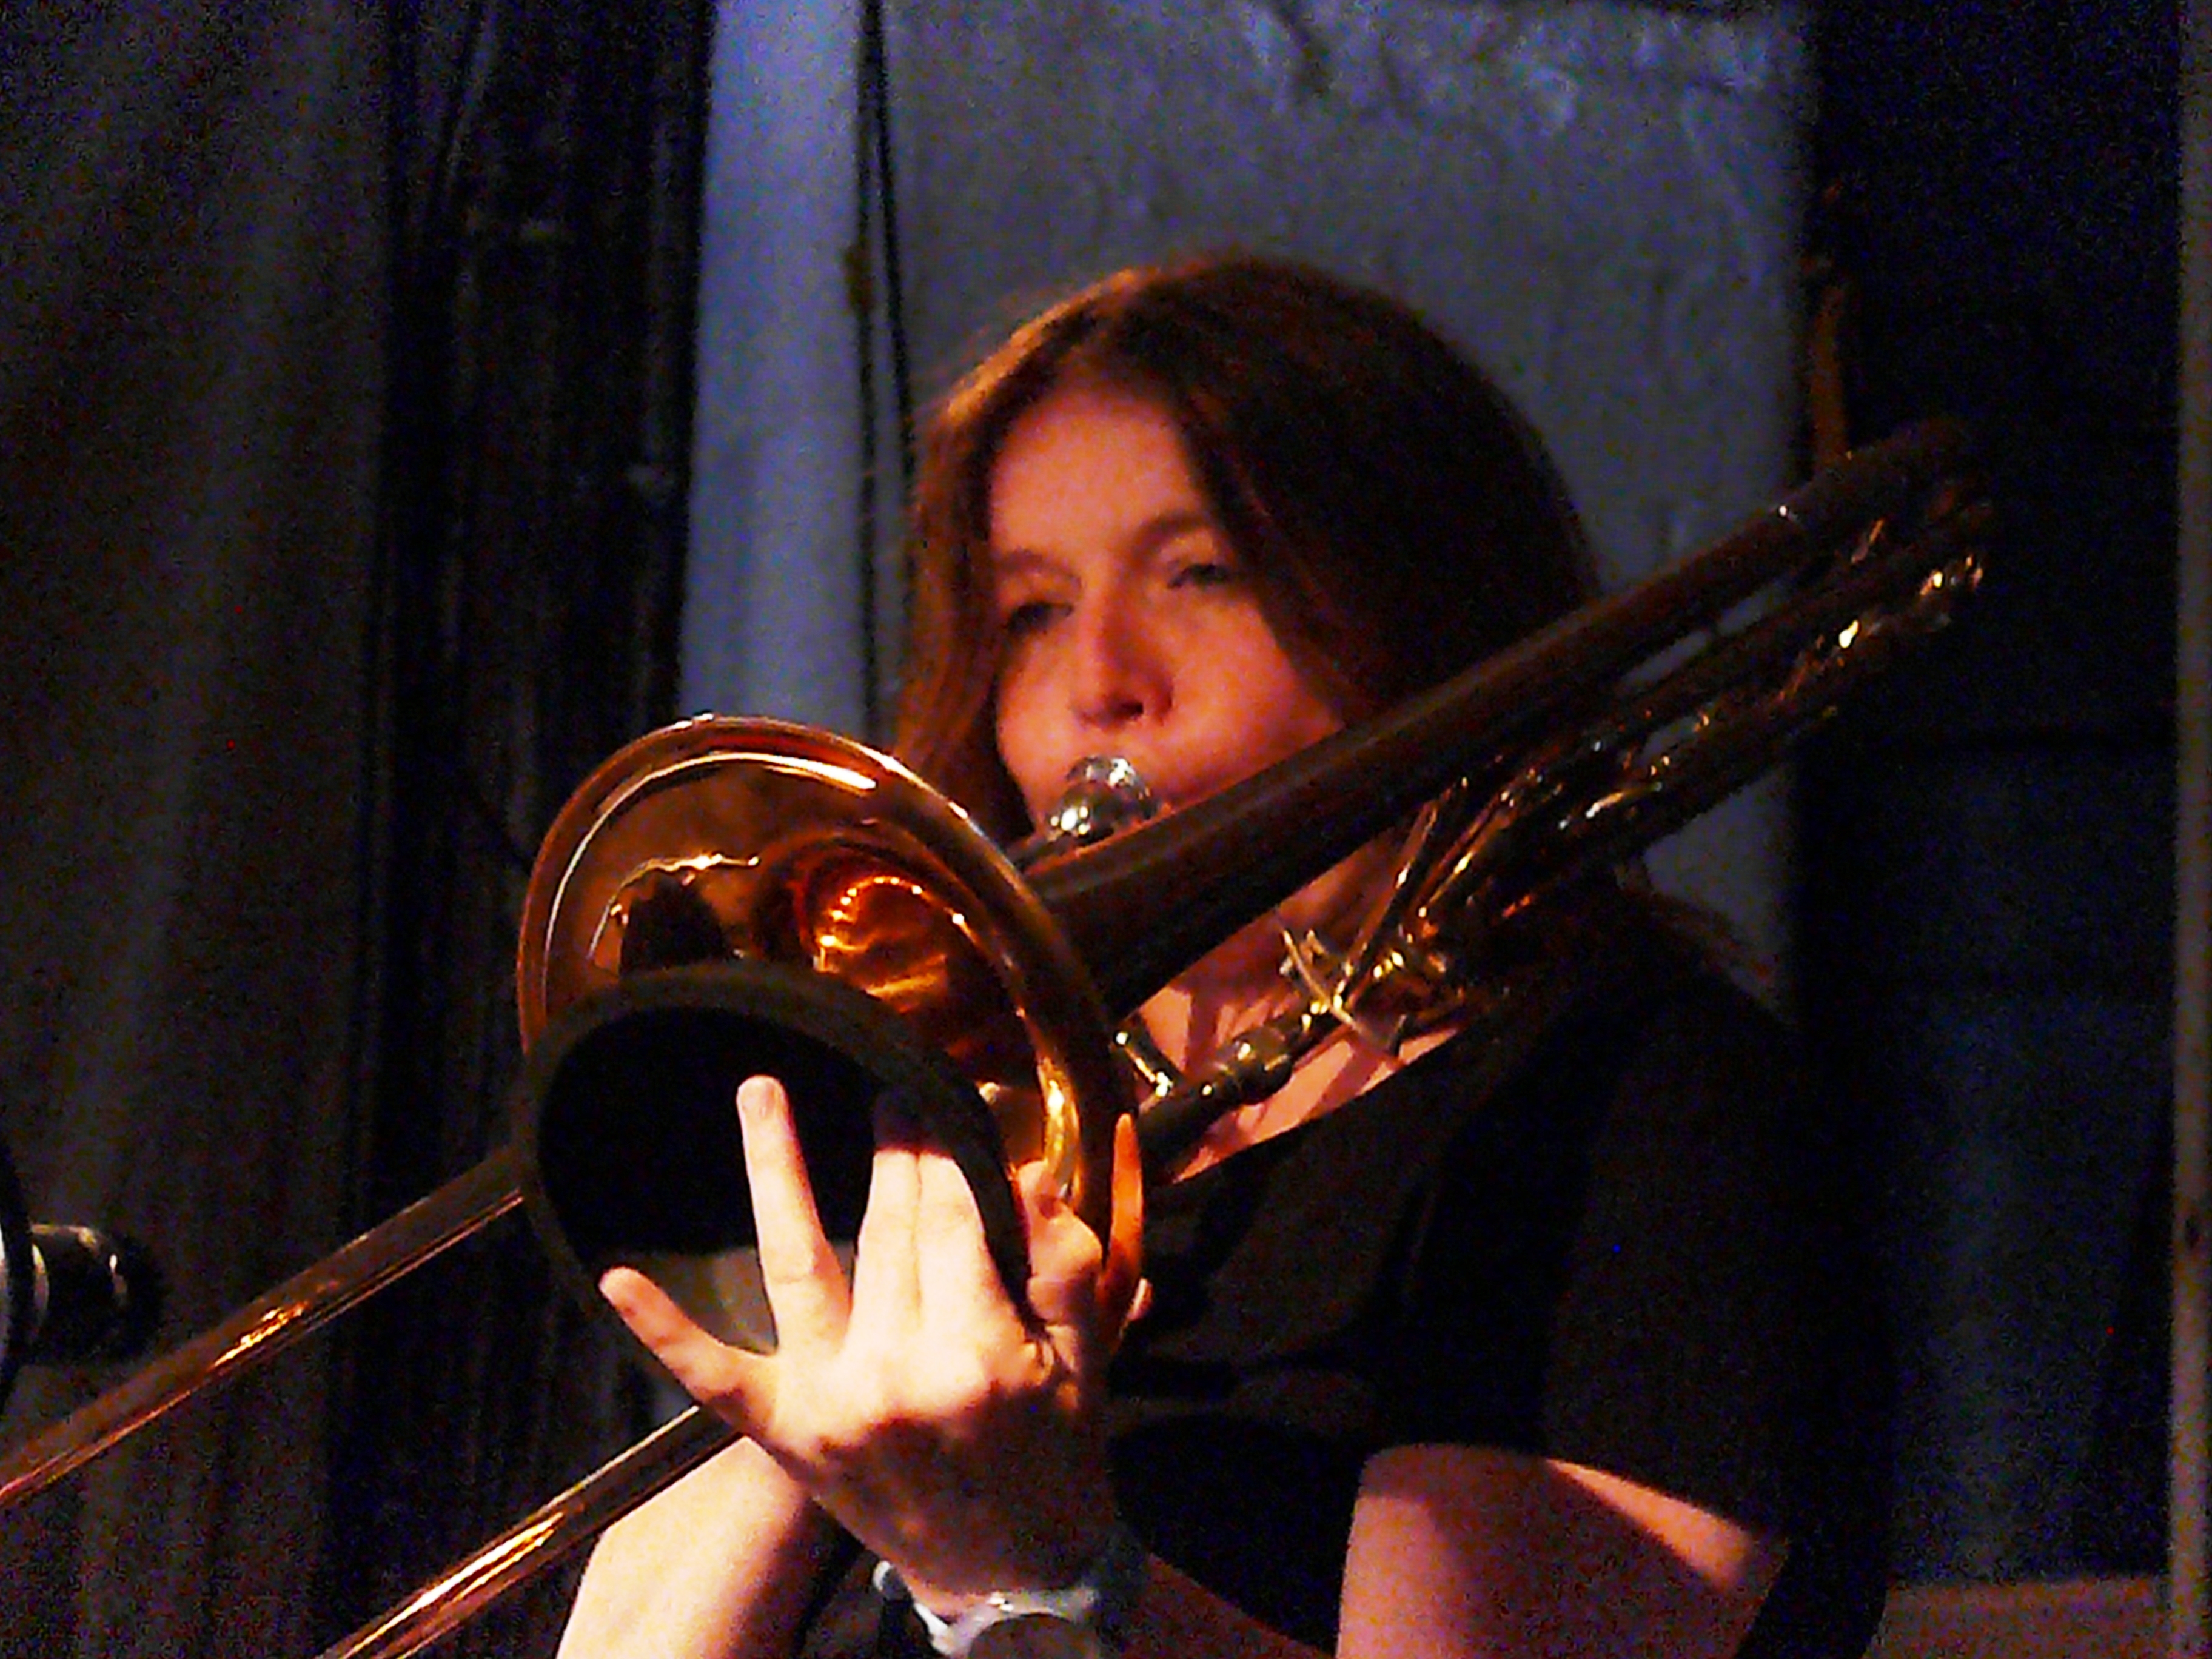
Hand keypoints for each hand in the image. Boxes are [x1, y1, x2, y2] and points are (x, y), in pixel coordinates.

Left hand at [599, 1075, 1143, 1606]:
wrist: (1011, 1581)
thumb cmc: (1056, 1458)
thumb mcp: (1087, 1362)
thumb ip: (1064, 1265)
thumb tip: (1030, 1172)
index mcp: (974, 1355)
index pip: (953, 1221)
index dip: (949, 1156)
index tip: (943, 1099)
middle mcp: (892, 1375)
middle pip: (885, 1230)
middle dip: (890, 1152)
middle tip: (888, 1089)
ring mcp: (827, 1405)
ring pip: (796, 1264)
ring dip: (774, 1171)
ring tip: (760, 1093)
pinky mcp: (785, 1436)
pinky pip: (714, 1379)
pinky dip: (664, 1330)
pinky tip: (617, 1279)